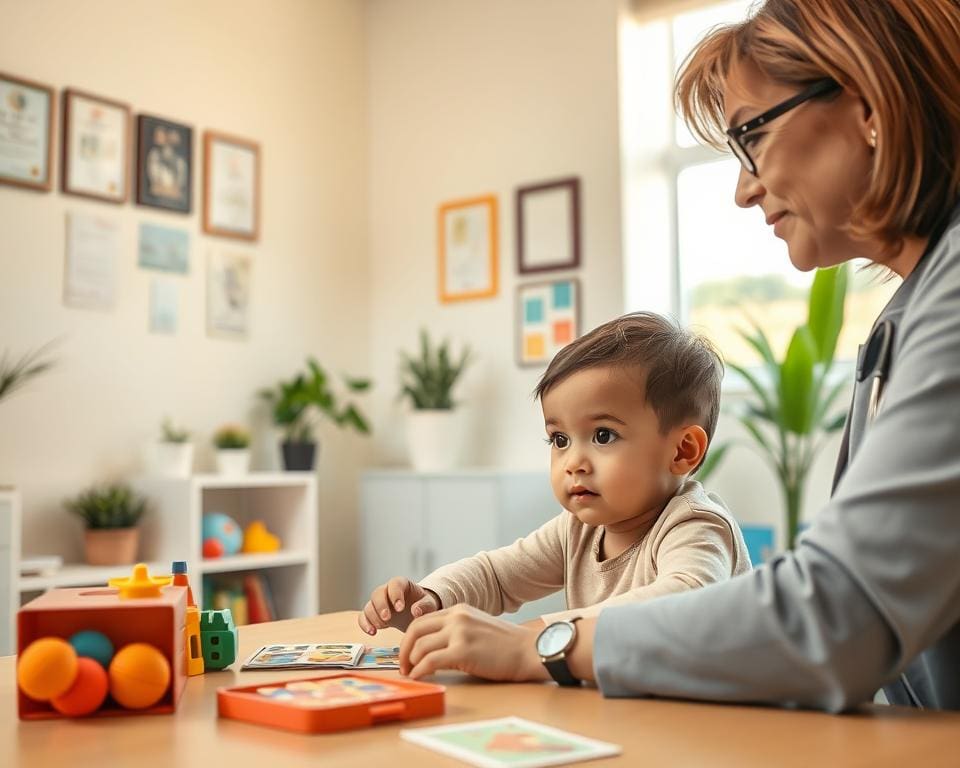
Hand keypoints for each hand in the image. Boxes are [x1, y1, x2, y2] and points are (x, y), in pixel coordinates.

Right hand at [358, 577, 440, 634]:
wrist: (416, 613)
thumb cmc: (423, 605)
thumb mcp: (429, 604)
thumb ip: (424, 606)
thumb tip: (416, 612)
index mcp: (401, 584)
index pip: (394, 584)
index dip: (395, 595)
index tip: (400, 608)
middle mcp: (387, 591)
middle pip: (377, 593)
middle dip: (381, 606)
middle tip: (387, 619)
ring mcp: (379, 603)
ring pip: (369, 605)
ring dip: (373, 617)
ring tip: (380, 628)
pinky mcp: (374, 614)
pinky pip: (363, 617)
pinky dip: (365, 624)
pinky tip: (372, 632)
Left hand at [399, 604, 549, 681]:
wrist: (529, 650)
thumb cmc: (506, 646)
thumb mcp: (476, 628)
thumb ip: (456, 631)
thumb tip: (431, 649)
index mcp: (458, 610)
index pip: (421, 621)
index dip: (408, 640)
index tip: (407, 654)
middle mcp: (456, 617)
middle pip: (415, 631)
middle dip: (404, 650)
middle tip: (403, 667)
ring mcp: (459, 632)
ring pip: (420, 647)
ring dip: (411, 663)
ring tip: (413, 675)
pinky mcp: (463, 650)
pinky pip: (430, 661)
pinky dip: (420, 671)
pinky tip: (420, 677)